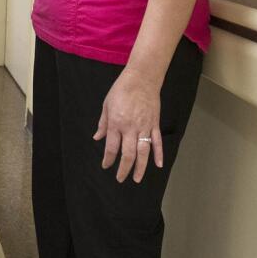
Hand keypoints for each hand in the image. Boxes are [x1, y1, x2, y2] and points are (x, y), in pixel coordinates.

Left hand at [93, 68, 163, 182]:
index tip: (106, 166)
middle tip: (120, 179)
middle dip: (123, 169)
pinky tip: (158, 165)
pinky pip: (157, 142)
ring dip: (140, 167)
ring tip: (137, 178)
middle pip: (128, 154)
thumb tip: (97, 137)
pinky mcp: (154, 124)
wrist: (141, 78)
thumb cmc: (121, 90)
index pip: (112, 147)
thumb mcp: (106, 105)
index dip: (108, 159)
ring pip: (143, 152)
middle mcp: (130, 128)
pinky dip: (158, 154)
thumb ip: (103, 123)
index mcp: (116, 123)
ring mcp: (144, 127)